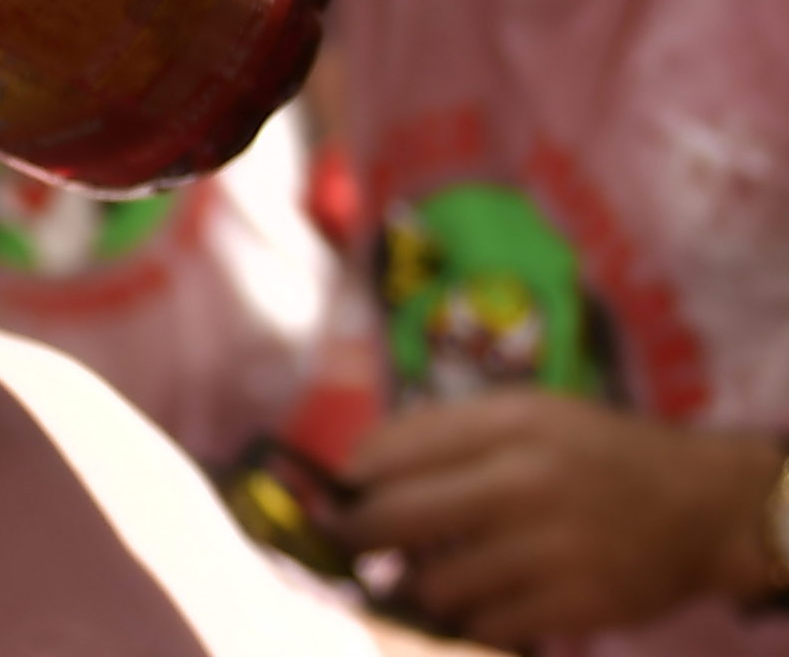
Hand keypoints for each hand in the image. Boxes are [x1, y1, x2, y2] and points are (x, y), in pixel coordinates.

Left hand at [341, 391, 779, 645]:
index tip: (335, 496)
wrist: (703, 506)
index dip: (348, 481)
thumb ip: (443, 432)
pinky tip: (476, 603)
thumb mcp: (525, 413)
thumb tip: (354, 467)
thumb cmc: (594, 454)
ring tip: (424, 574)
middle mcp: (527, 482)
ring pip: (435, 583)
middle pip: (395, 518)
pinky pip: (486, 626)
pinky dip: (469, 620)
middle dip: (356, 537)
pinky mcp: (578, 604)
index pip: (389, 453)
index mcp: (508, 424)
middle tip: (348, 546)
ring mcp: (553, 548)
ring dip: (417, 585)